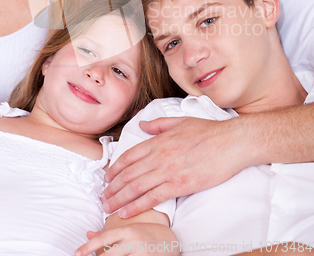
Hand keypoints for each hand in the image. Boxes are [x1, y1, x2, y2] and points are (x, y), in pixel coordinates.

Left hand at [74, 223, 179, 255]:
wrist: (170, 241)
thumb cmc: (145, 234)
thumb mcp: (128, 230)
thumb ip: (108, 234)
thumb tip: (88, 234)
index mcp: (126, 231)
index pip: (103, 239)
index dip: (88, 247)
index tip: (76, 253)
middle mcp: (133, 241)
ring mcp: (141, 253)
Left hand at [102, 115, 249, 217]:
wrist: (231, 142)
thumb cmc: (209, 131)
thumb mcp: (181, 121)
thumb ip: (159, 125)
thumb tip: (143, 125)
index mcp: (159, 140)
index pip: (129, 156)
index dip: (114, 168)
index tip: (107, 178)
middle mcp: (160, 155)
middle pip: (128, 174)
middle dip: (112, 187)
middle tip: (102, 197)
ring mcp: (169, 171)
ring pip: (136, 187)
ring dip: (119, 198)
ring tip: (108, 207)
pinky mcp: (180, 185)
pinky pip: (153, 197)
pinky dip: (137, 206)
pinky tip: (127, 212)